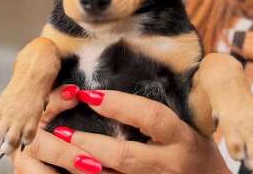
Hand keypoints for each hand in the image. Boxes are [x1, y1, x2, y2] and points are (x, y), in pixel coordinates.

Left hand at [12, 86, 230, 173]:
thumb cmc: (196, 153)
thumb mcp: (187, 127)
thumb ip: (160, 112)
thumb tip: (119, 86)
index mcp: (182, 139)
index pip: (151, 117)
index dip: (121, 105)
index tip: (89, 94)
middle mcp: (168, 164)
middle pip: (124, 155)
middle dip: (88, 142)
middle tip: (59, 128)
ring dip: (81, 164)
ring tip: (56, 147)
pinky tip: (69, 168)